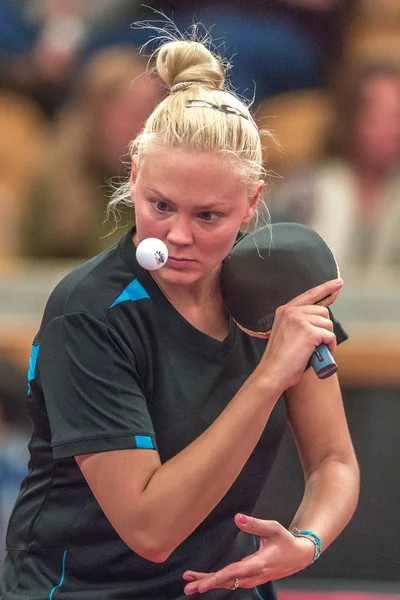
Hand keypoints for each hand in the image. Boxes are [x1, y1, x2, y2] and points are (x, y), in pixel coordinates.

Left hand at [183, 514, 315, 594]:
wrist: (299, 556)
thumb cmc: (286, 541)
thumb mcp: (274, 528)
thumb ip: (255, 524)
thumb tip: (238, 518)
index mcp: (259, 563)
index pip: (234, 572)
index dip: (217, 578)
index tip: (202, 584)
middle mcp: (254, 574)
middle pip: (227, 582)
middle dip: (207, 584)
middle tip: (189, 587)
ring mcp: (253, 578)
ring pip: (229, 583)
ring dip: (210, 583)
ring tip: (191, 583)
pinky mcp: (252, 578)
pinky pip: (233, 582)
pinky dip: (219, 582)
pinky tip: (207, 580)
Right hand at [258, 278, 342, 390]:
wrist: (273, 372)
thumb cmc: (280, 359)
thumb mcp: (285, 333)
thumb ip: (298, 323)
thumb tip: (320, 320)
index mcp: (285, 310)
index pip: (310, 294)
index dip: (326, 288)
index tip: (338, 283)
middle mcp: (292, 311)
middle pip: (323, 311)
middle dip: (324, 327)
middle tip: (317, 342)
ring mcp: (300, 320)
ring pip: (327, 324)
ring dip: (327, 338)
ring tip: (317, 349)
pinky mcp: (309, 332)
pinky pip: (330, 336)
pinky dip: (330, 346)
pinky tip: (321, 353)